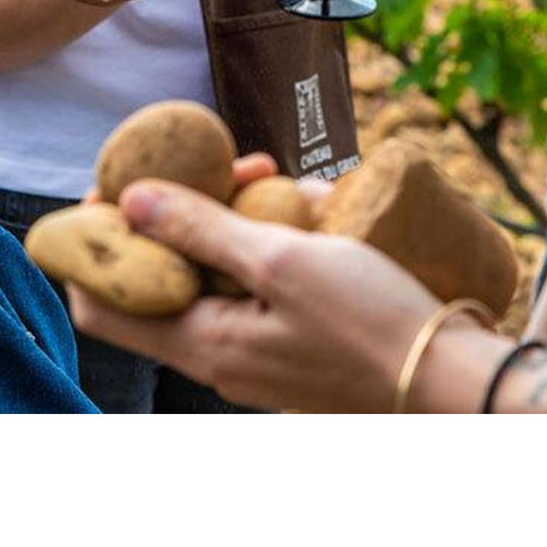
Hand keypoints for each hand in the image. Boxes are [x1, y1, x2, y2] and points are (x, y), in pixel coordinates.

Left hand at [67, 177, 443, 411]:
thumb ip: (200, 229)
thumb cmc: (370, 322)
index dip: (93, 243)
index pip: (99, 303)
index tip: (114, 188)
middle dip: (177, 211)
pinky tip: (303, 207)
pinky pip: (251, 284)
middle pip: (158, 277)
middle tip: (218, 165)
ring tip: (275, 176)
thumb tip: (127, 200)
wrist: (453, 381)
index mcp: (200, 343)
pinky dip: (263, 241)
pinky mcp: (283, 341)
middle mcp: (214, 355)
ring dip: (230, 217)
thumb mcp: (280, 261)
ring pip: (210, 273)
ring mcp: (250, 350)